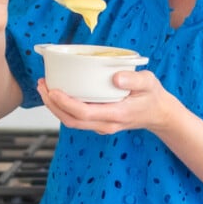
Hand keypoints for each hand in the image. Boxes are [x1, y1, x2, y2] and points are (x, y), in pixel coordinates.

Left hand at [37, 69, 176, 135]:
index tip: (53, 90)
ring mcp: (101, 126)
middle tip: (42, 85)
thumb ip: (134, 80)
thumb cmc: (153, 96)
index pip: (84, 113)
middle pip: (71, 120)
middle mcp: (106, 124)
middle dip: (53, 104)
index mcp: (116, 114)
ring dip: (55, 107)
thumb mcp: (149, 83)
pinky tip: (58, 93)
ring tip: (44, 88)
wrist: (159, 114)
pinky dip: (63, 108)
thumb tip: (115, 77)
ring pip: (71, 121)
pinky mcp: (98, 123)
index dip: (65, 103)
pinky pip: (76, 119)